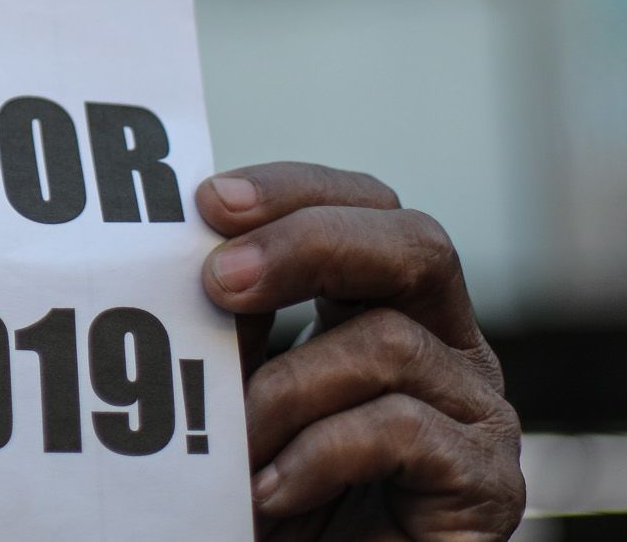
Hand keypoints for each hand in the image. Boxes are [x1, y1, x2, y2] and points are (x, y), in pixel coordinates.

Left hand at [196, 163, 522, 539]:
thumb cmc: (269, 491)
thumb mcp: (240, 387)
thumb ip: (236, 319)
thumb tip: (196, 242)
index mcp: (390, 302)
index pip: (362, 207)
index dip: (292, 192)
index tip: (208, 201)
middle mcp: (447, 343)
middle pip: (413, 242)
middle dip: (307, 244)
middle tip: (218, 281)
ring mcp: (476, 410)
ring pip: (387, 341)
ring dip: (286, 391)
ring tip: (233, 447)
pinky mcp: (487, 481)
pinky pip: (400, 428)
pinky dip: (317, 455)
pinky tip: (270, 491)